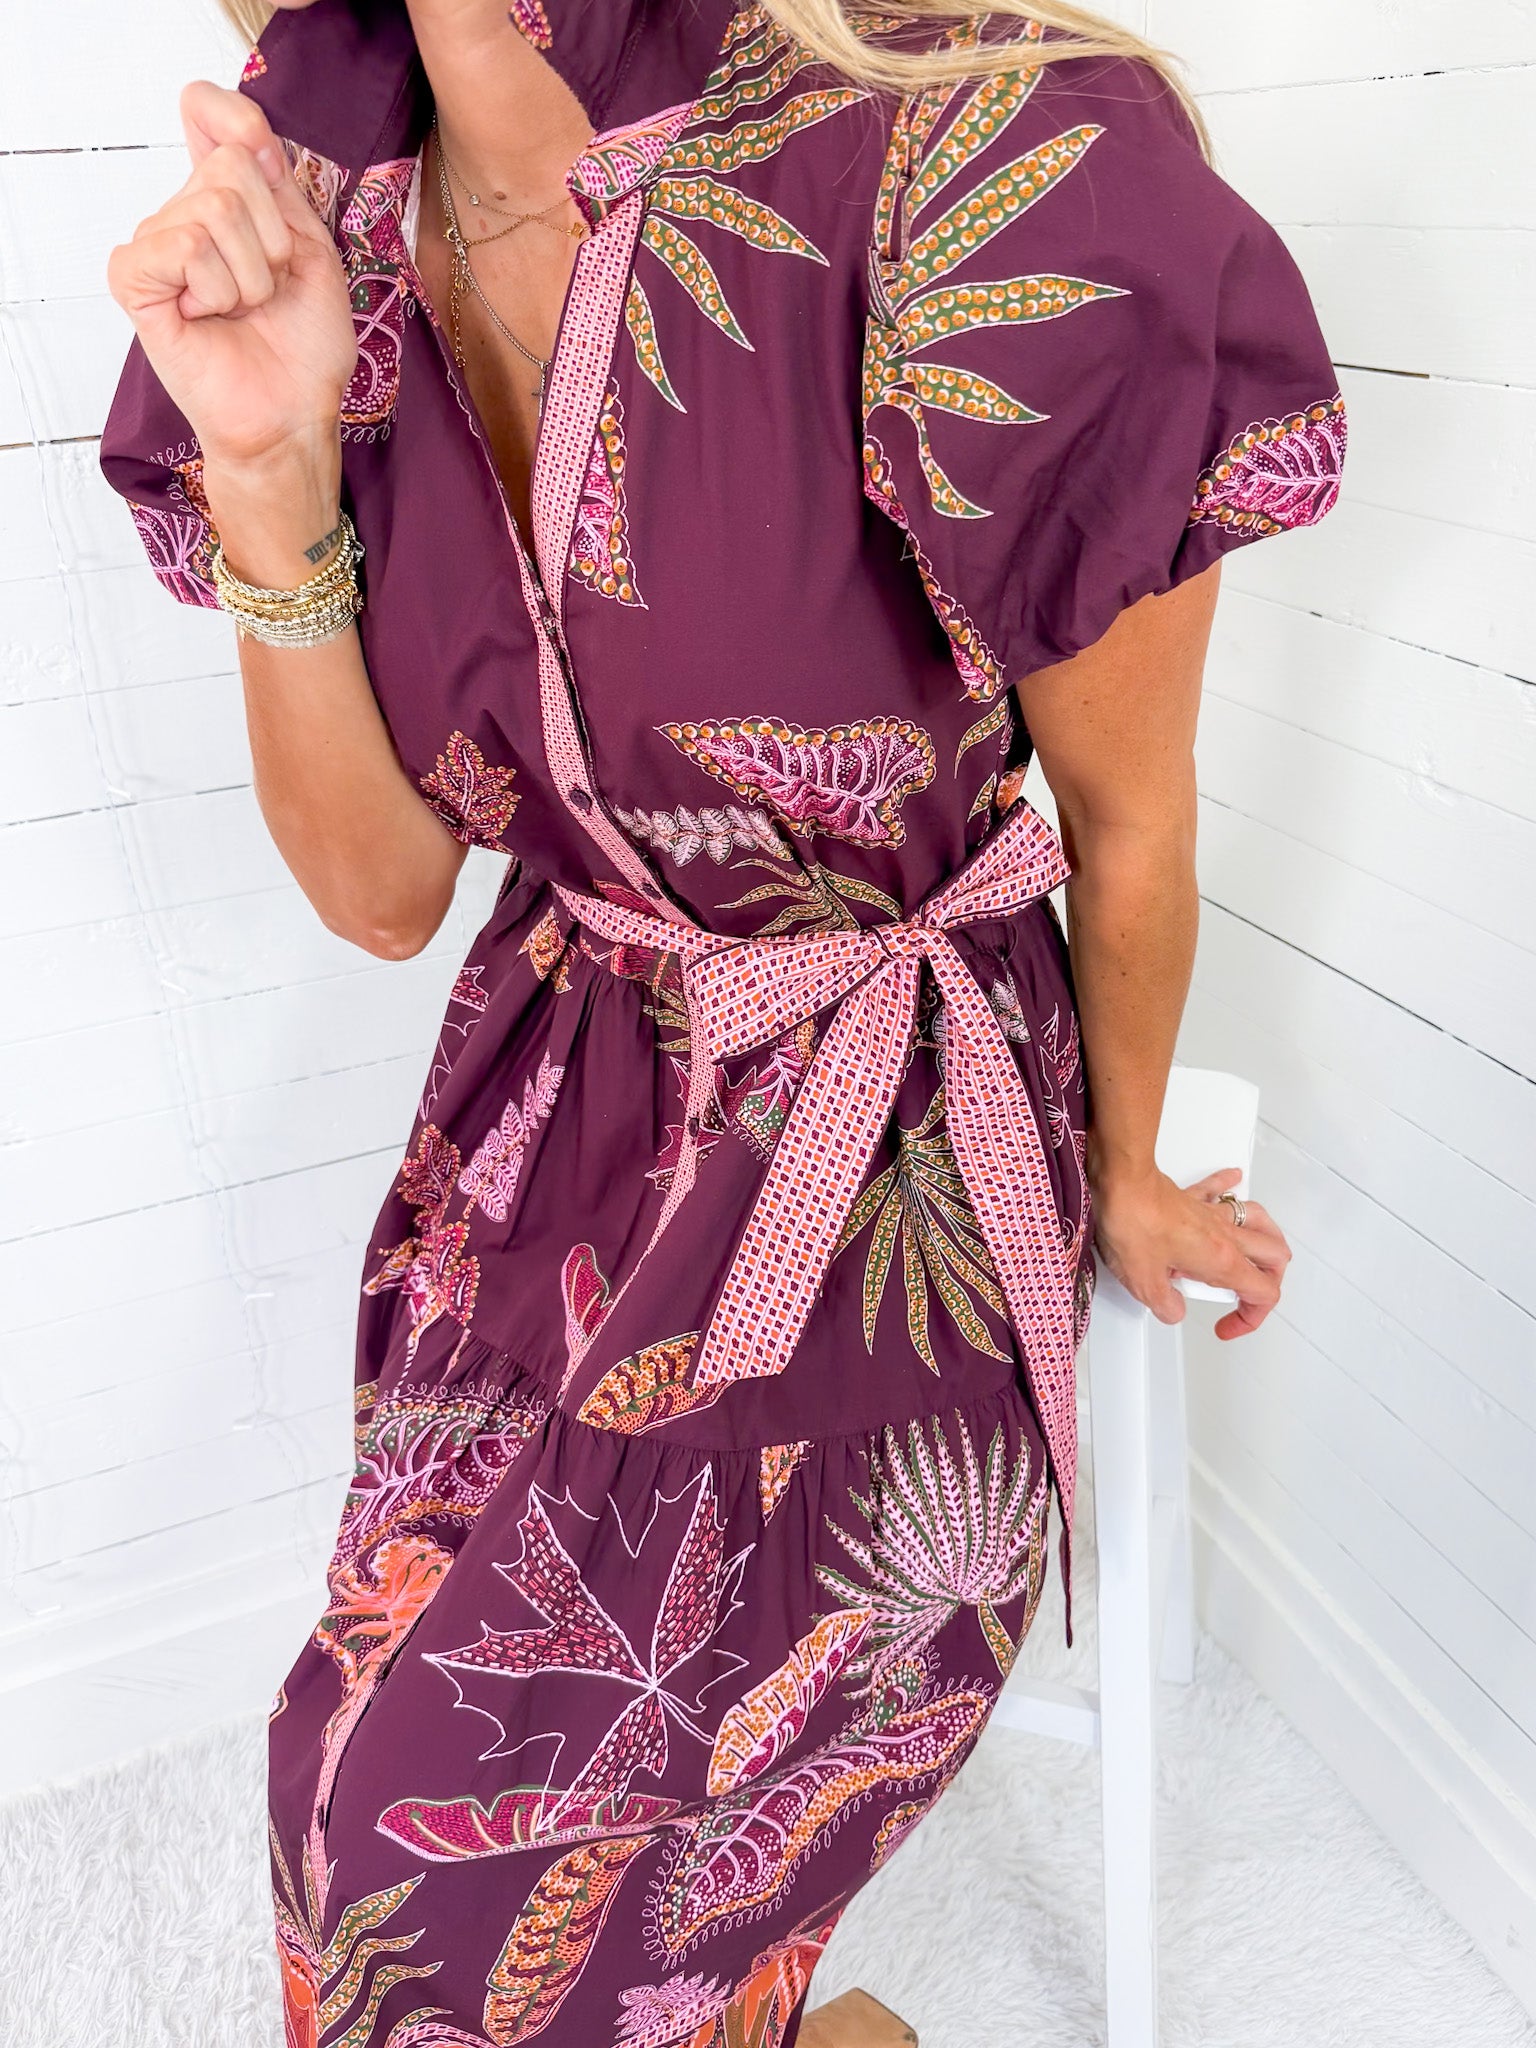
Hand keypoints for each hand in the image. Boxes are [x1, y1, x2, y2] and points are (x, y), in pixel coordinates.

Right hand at [106, 80, 355, 470]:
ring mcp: (156, 244)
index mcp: (225, 200)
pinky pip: (183, 246)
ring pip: (212, 208)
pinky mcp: (135, 280)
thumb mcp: (309, 246)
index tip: (268, 170)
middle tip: (266, 289)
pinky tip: (209, 316)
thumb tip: (240, 125)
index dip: (237, 122)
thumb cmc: (305, 344)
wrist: (293, 411)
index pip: (210, 110)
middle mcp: (184, 213)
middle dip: (270, 238)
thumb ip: (278, 181)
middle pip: (229, 165)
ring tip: (242, 309)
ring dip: (250, 274)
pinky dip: (215, 288)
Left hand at [1090, 1163, 1290, 1339]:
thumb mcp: (1144, 1282)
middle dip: (1271, 1280)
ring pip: (1259, 1220)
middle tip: (1247, 1297)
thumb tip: (1174, 1311)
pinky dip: (1230, 1189)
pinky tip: (1234, 1184)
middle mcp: (1225, 1235)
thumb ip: (1165, 1305)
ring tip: (1260, 1254)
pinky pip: (1220, 1189)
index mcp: (1221, 1261)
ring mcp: (1211, 1213)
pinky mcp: (1192, 1197)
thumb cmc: (1133, 1223)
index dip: (1251, 1318)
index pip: (1262, 1293)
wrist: (1122, 1181)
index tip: (1226, 1326)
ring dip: (1266, 1238)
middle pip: (1273, 1256)